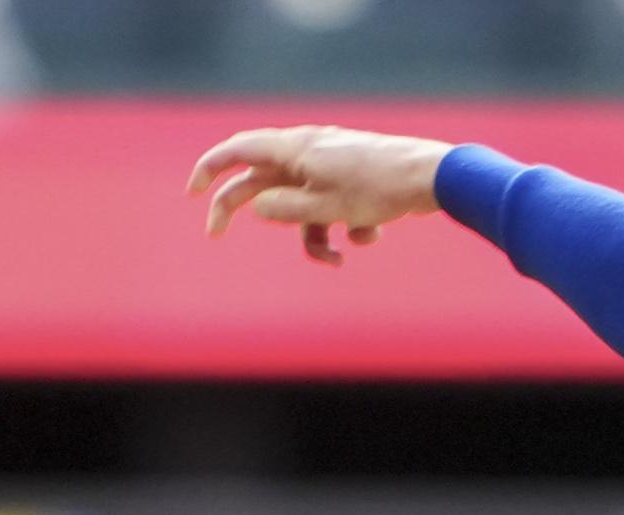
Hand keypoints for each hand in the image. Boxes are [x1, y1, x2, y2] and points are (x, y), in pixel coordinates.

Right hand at [187, 125, 453, 266]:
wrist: (433, 179)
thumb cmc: (379, 189)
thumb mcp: (327, 207)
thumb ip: (285, 210)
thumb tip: (255, 209)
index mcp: (294, 148)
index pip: (238, 151)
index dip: (209, 169)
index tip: (190, 192)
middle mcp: (307, 152)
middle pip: (260, 181)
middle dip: (243, 211)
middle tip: (215, 235)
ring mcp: (330, 166)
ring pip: (302, 205)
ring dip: (314, 236)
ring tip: (337, 256)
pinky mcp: (352, 181)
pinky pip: (333, 208)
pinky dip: (346, 227)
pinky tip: (372, 234)